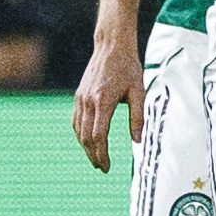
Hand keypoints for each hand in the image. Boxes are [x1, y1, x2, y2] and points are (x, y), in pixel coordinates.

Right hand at [71, 27, 144, 172]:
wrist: (111, 47)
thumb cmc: (129, 69)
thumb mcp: (139, 92)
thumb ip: (137, 117)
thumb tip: (137, 141)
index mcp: (103, 101)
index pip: (99, 135)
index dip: (102, 154)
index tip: (107, 166)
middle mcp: (88, 101)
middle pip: (86, 137)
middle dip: (93, 155)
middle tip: (102, 168)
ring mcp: (80, 98)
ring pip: (79, 130)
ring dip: (86, 147)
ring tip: (96, 159)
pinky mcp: (78, 96)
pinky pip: (76, 121)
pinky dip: (81, 134)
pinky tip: (88, 142)